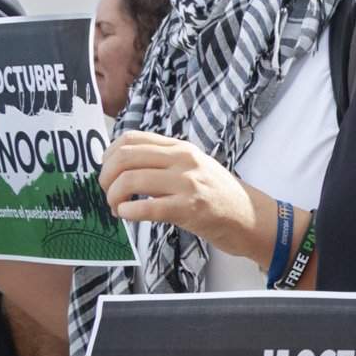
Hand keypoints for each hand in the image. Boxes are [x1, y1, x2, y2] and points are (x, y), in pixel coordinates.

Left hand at [102, 132, 264, 260]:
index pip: (132, 139)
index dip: (109, 154)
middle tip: (105, 192)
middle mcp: (183, 160)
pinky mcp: (189, 208)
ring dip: (113, 196)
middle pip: (126, 157)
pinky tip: (125, 215)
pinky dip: (128, 211)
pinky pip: (147, 207)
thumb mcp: (194, 166)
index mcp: (181, 148)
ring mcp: (187, 183)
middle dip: (106, 176)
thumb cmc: (219, 195)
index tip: (106, 170)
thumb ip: (165, 161)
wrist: (250, 216)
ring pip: (131, 180)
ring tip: (115, 207)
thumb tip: (124, 166)